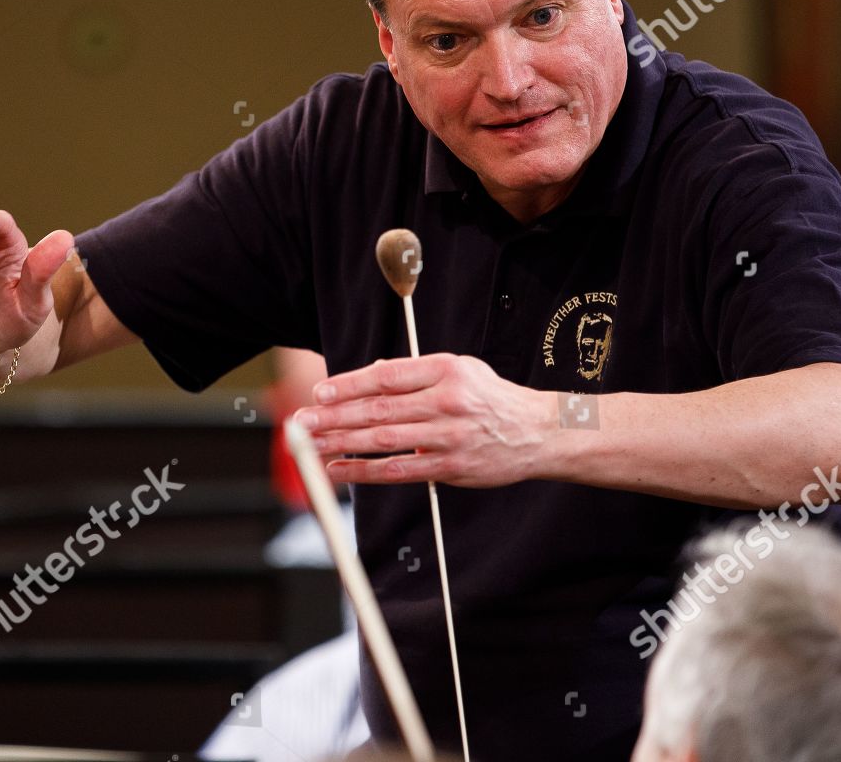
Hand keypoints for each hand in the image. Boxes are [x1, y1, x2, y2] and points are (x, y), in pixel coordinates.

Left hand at [296, 353, 552, 486]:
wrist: (538, 433)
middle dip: (334, 416)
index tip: (321, 392)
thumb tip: (371, 375)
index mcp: (447, 370)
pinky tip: (339, 468)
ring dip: (340, 442)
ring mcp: (448, 437)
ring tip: (310, 444)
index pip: (387, 376)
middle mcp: (446, 401)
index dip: (349, 384)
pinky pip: (398, 470)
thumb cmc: (492, 398)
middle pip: (378, 409)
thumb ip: (417, 372)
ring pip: (383, 440)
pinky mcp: (450, 467)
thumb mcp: (462, 369)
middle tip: (302, 420)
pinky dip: (364, 471)